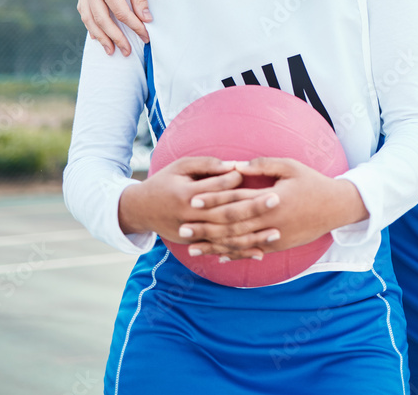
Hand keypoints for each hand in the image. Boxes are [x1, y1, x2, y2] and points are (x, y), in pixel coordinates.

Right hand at [77, 0, 161, 55]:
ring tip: (110, 50)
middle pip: (102, 20)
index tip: (146, 36)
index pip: (121, 13)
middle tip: (128, 52)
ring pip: (89, 18)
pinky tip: (97, 35)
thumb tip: (145, 19)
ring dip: (99, 36)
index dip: (134, 27)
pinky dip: (90, 24)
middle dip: (116, 38)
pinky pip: (84, 10)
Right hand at [118, 157, 278, 259]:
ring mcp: (192, 234)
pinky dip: (240, 253)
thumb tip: (235, 165)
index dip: (237, 182)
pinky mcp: (194, 244)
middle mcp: (189, 217)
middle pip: (225, 215)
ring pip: (226, 238)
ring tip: (276, 232)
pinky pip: (220, 250)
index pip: (217, 189)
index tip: (256, 175)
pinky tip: (260, 253)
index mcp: (185, 195)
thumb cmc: (165, 181)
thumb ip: (207, 165)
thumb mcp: (181, 166)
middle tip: (277, 200)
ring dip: (252, 237)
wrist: (140, 209)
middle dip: (253, 208)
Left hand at [183, 157, 368, 259]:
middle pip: (232, 227)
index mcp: (272, 199)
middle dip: (205, 228)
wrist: (337, 207)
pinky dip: (234, 254)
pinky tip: (218, 256)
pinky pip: (252, 252)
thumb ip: (262, 165)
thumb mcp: (290, 167)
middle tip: (182, 228)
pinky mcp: (279, 245)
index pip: (236, 200)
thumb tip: (235, 165)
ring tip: (192, 247)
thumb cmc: (313, 182)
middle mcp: (271, 221)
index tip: (191, 200)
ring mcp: (275, 237)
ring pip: (239, 244)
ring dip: (214, 246)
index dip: (212, 201)